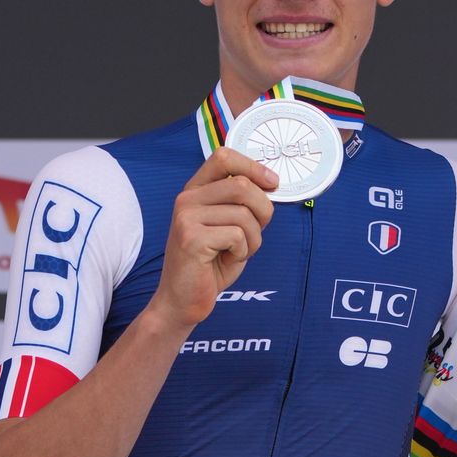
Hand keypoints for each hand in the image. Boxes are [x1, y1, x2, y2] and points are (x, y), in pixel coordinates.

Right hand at [153, 148, 276, 327]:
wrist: (184, 299)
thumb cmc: (211, 262)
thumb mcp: (228, 224)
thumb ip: (241, 202)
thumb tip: (271, 182)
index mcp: (196, 190)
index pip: (224, 157)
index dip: (254, 167)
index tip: (272, 183)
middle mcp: (187, 199)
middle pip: (242, 186)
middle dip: (263, 211)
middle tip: (255, 232)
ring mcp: (186, 218)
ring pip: (245, 214)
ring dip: (253, 238)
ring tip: (237, 251)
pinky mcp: (191, 238)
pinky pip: (238, 236)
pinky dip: (243, 252)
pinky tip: (226, 259)